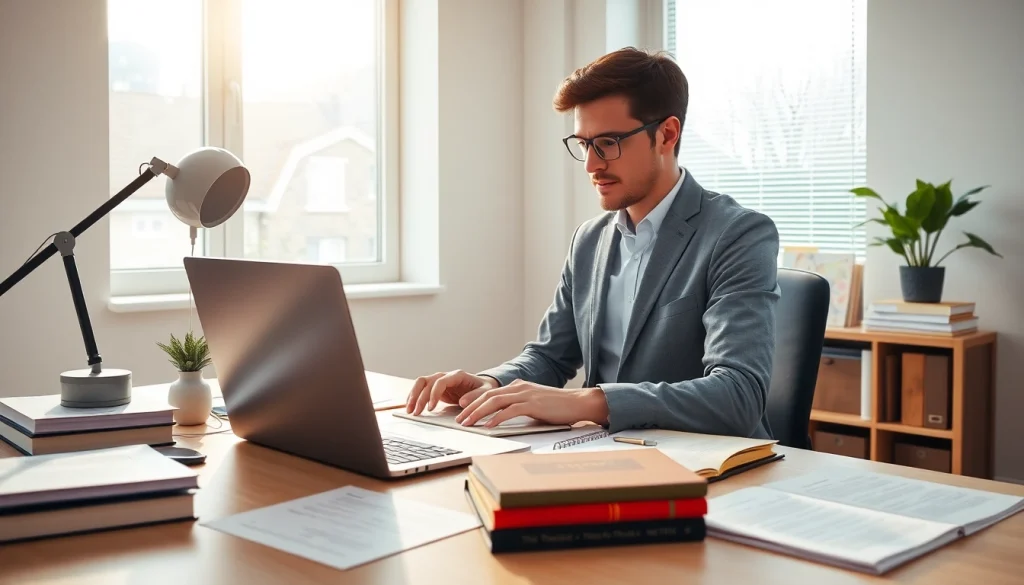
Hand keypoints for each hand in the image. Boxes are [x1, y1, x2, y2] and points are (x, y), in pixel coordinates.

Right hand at [405, 370, 499, 414]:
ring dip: (413, 396)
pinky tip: (411, 407)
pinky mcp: (436, 388)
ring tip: (410, 411)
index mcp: (457, 375)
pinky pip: (422, 389)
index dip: (434, 394)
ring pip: (421, 384)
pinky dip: (415, 397)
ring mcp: (439, 381)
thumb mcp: (485, 392)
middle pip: (426, 381)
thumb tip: (463, 402)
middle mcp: (446, 376)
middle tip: (416, 412)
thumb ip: (475, 396)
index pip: (440, 382)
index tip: (431, 408)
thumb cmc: (484, 389)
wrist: (482, 386)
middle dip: (419, 397)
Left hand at [454, 380, 609, 427]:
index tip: (462, 410)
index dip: (474, 401)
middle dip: (471, 408)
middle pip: (488, 396)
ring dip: (479, 413)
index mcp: (518, 386)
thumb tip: (503, 418)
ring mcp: (526, 395)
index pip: (490, 392)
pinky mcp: (533, 404)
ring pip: (495, 401)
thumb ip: (519, 407)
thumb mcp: (533, 404)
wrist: (578, 403)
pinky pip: (511, 410)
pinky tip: (489, 426)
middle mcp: (519, 387)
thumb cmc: (558, 406)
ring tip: (468, 423)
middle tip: (459, 419)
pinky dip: (498, 418)